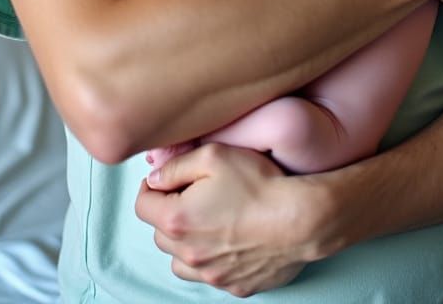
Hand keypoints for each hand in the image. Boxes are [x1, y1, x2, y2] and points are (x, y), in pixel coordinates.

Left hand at [135, 143, 318, 296]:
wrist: (300, 219)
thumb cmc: (259, 184)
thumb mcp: (213, 156)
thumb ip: (176, 166)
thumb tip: (155, 178)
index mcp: (177, 220)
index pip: (142, 204)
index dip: (152, 187)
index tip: (166, 179)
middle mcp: (189, 253)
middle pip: (159, 233)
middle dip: (169, 212)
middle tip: (192, 195)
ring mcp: (211, 274)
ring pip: (180, 260)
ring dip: (185, 241)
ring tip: (208, 220)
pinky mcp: (234, 286)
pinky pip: (209, 275)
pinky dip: (211, 259)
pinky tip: (229, 239)